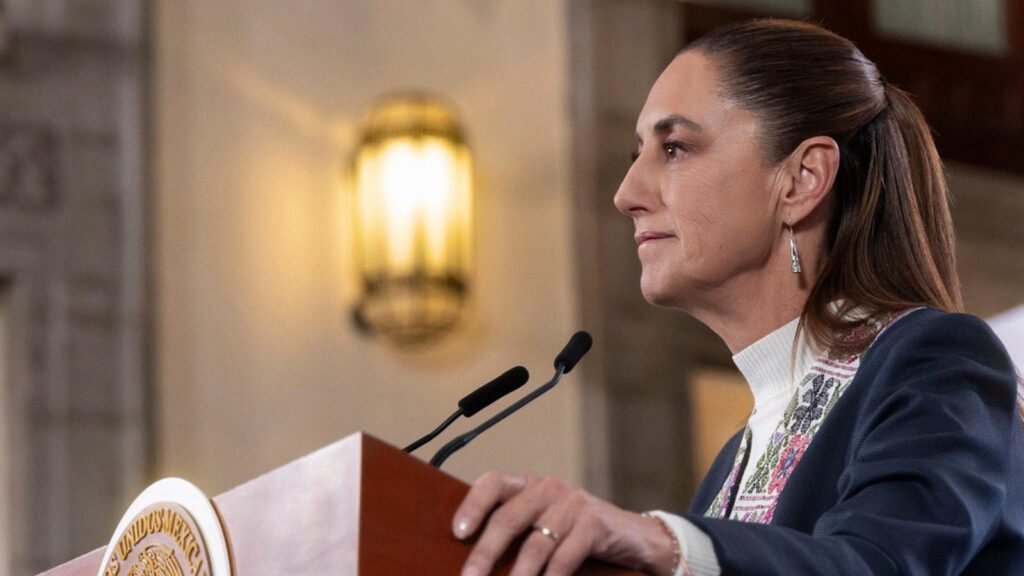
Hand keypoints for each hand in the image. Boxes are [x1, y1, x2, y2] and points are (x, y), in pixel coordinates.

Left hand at [452, 471, 677, 575]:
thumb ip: (517, 533)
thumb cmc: (578, 534)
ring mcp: (573, 505)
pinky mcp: (594, 524)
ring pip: (536, 542)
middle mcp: (549, 489)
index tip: (457, 532)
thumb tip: (475, 562)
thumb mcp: (544, 526)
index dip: (473, 504)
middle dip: (486, 552)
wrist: (634, 536)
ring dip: (517, 573)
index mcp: (530, 485)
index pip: (494, 482)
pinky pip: (565, 556)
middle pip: (509, 517)